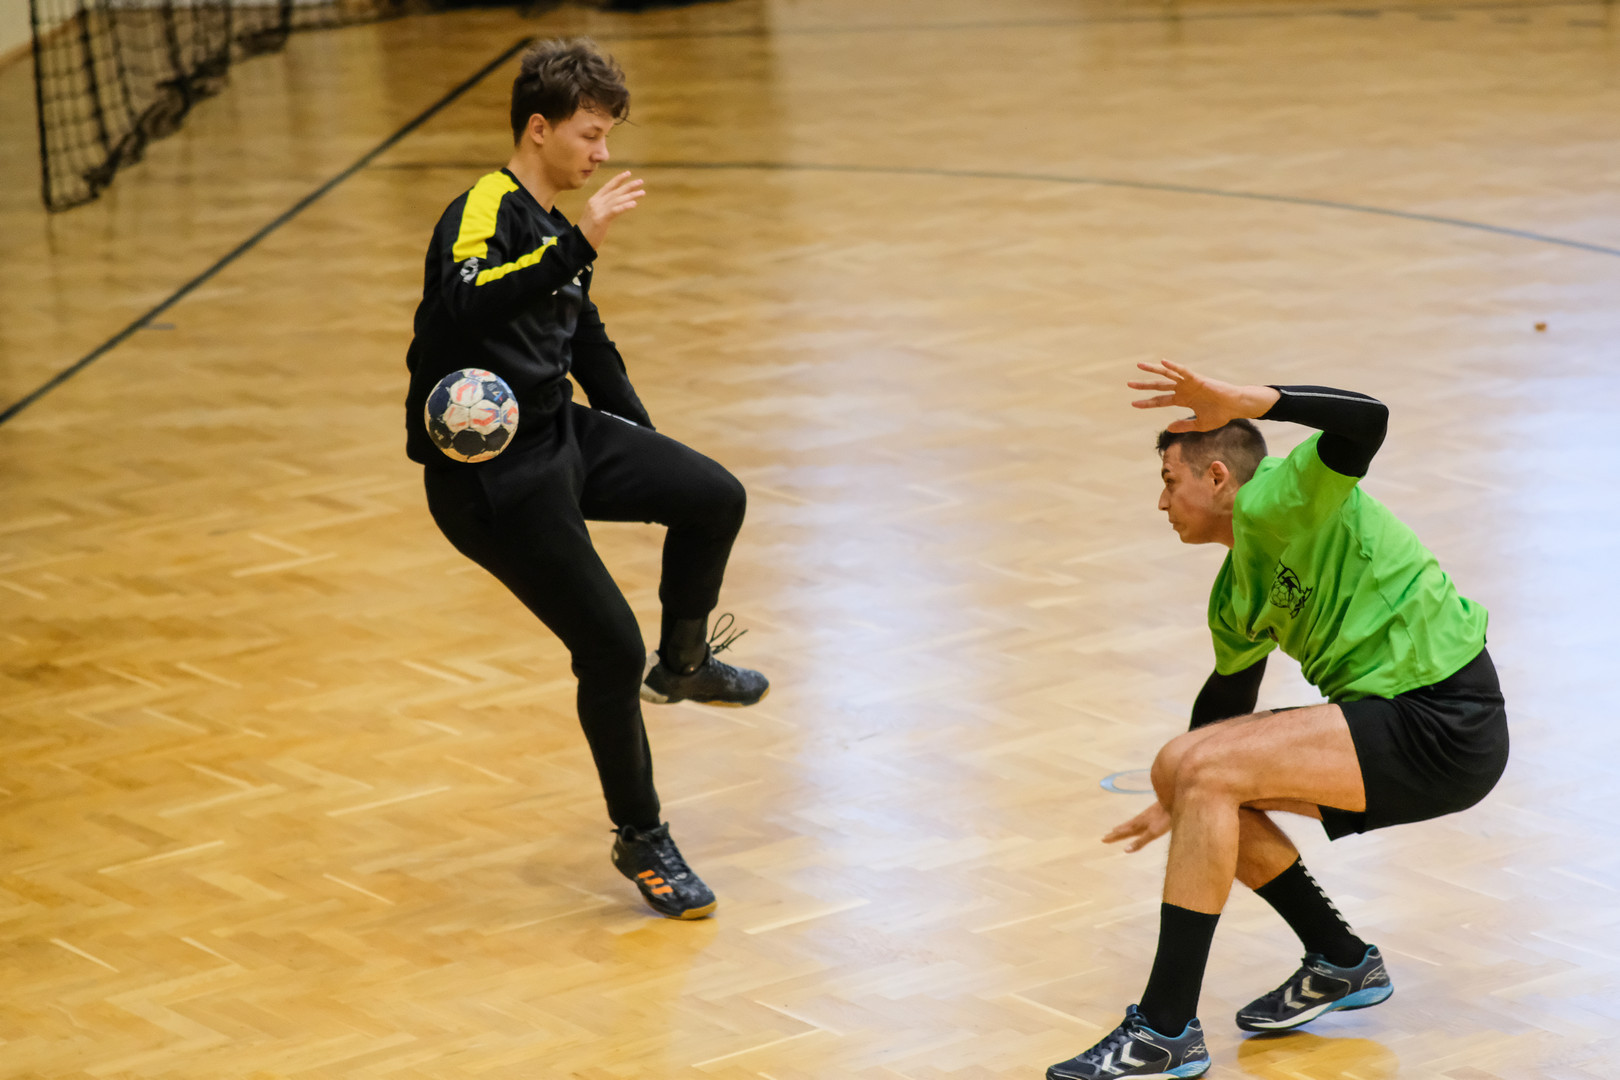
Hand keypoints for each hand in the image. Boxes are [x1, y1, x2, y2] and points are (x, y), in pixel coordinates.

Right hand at [578, 171, 643, 251]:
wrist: (578, 242)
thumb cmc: (588, 231)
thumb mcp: (594, 216)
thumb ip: (603, 209)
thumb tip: (615, 206)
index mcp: (594, 200)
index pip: (608, 187)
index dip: (618, 180)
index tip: (628, 173)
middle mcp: (595, 203)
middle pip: (615, 192)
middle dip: (628, 186)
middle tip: (640, 181)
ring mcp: (598, 210)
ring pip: (617, 200)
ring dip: (631, 195)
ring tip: (642, 192)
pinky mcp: (601, 219)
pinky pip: (615, 210)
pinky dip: (625, 206)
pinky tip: (634, 204)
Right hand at [1103, 801, 1170, 852]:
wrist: (1174, 801)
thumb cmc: (1165, 819)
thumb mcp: (1153, 833)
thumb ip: (1140, 842)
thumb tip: (1125, 850)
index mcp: (1137, 826)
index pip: (1122, 833)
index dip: (1114, 837)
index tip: (1103, 839)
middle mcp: (1138, 821)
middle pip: (1124, 828)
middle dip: (1115, 833)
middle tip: (1105, 836)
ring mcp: (1145, 816)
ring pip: (1130, 823)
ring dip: (1122, 828)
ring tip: (1116, 829)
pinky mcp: (1151, 813)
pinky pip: (1136, 820)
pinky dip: (1131, 823)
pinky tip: (1135, 822)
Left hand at [1128, 359, 1278, 432]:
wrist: (1235, 407)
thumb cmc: (1220, 415)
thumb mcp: (1198, 425)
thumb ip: (1183, 426)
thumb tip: (1168, 428)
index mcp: (1183, 400)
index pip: (1161, 401)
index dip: (1147, 402)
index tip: (1133, 404)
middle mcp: (1183, 390)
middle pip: (1160, 386)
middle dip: (1144, 385)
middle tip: (1129, 384)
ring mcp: (1189, 383)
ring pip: (1168, 375)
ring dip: (1154, 370)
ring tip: (1139, 366)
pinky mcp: (1197, 379)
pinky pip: (1183, 371)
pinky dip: (1174, 366)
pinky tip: (1163, 361)